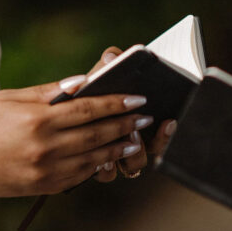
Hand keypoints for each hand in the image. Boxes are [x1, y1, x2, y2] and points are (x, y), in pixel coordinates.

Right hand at [0, 78, 148, 198]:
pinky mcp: (41, 187)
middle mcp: (45, 147)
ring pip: (92, 159)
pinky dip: (95, 166)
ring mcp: (44, 171)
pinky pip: (77, 177)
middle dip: (124, 125)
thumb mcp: (8, 98)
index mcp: (37, 120)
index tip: (137, 98)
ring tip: (133, 139)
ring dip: (116, 148)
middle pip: (96, 135)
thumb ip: (47, 93)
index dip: (116, 104)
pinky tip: (105, 157)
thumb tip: (81, 84)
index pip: (88, 109)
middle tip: (144, 117)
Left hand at [87, 46, 176, 182]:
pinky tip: (101, 160)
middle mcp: (131, 141)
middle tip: (136, 132)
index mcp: (138, 120)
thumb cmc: (90, 88)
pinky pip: (107, 174)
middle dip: (145, 145)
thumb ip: (108, 66)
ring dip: (131, 158)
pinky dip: (107, 168)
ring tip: (120, 145)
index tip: (168, 122)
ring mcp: (115, 155)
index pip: (163, 132)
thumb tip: (112, 56)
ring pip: (133, 167)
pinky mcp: (95, 165)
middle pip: (150, 151)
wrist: (63, 105)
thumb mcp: (99, 77)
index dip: (167, 132)